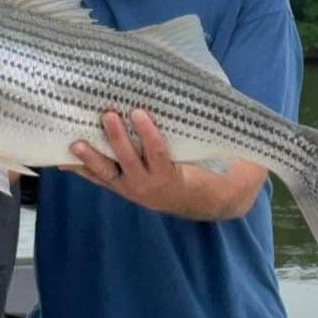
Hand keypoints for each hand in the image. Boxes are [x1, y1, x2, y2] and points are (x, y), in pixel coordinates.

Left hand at [65, 110, 267, 220]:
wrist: (206, 204)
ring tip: (76, 139)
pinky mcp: (119, 187)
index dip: (149, 136)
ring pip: (108, 173)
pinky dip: (79, 168)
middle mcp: (149, 188)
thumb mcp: (234, 164)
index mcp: (175, 180)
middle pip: (129, 162)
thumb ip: (241, 150)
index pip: (160, 156)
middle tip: (108, 114)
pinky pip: (97, 178)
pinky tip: (61, 157)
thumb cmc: (219, 173)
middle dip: (117, 140)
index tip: (140, 113)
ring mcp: (131, 189)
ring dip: (92, 156)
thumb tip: (256, 125)